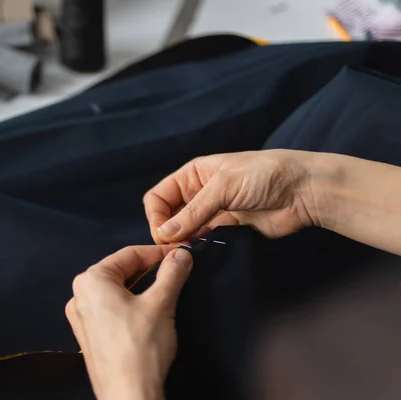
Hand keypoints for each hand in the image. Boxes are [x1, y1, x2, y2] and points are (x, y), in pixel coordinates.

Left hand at [66, 246, 192, 399]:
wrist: (128, 395)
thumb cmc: (139, 350)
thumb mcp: (161, 303)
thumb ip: (171, 273)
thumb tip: (181, 255)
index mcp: (91, 280)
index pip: (129, 255)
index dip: (158, 253)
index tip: (179, 254)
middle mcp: (80, 296)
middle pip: (121, 271)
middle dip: (149, 270)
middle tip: (175, 270)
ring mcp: (82, 317)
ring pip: (117, 290)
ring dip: (142, 288)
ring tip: (166, 290)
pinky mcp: (89, 335)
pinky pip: (111, 309)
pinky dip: (131, 304)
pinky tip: (149, 312)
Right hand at [143, 150, 319, 243]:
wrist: (303, 191)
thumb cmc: (263, 175)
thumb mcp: (222, 186)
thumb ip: (192, 212)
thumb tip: (163, 234)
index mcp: (192, 175)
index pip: (159, 197)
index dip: (156, 216)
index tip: (162, 236)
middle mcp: (198, 194)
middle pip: (168, 216)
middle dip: (168, 233)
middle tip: (175, 249)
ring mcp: (213, 214)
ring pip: (185, 232)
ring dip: (184, 243)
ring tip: (189, 253)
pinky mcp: (227, 230)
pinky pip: (204, 242)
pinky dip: (199, 250)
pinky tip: (203, 255)